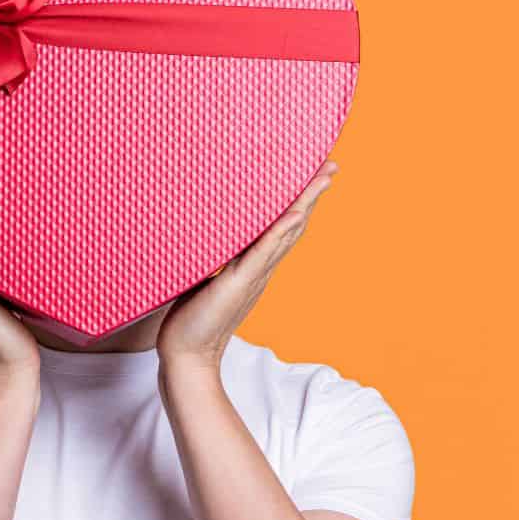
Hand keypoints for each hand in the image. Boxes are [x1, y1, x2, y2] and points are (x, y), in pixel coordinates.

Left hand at [156, 162, 336, 372]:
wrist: (186, 355)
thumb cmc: (190, 319)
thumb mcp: (204, 278)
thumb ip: (213, 260)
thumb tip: (204, 237)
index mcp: (252, 265)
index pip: (280, 225)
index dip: (297, 199)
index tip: (312, 173)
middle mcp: (259, 268)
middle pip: (293, 223)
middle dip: (312, 192)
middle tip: (332, 164)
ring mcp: (253, 275)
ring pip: (285, 232)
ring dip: (306, 203)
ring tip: (324, 176)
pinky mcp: (238, 282)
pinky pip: (263, 253)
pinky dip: (280, 232)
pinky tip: (295, 213)